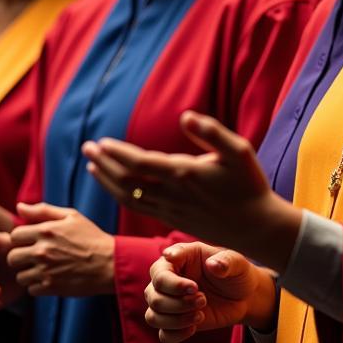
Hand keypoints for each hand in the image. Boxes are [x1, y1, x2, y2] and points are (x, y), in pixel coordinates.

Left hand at [6, 202, 115, 296]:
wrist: (110, 263)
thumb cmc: (91, 237)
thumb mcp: (72, 216)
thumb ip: (43, 210)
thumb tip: (19, 206)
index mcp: (46, 230)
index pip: (14, 235)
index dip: (22, 239)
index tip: (32, 242)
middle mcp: (43, 250)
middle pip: (12, 257)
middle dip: (21, 257)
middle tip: (35, 257)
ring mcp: (45, 270)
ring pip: (20, 276)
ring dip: (29, 273)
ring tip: (45, 269)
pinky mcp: (50, 287)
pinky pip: (31, 289)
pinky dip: (39, 286)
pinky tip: (52, 278)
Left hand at [82, 111, 301, 270]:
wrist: (255, 226)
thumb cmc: (250, 185)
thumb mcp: (239, 151)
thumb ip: (211, 132)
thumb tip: (185, 116)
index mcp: (184, 174)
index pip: (140, 164)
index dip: (117, 154)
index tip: (101, 142)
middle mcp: (172, 194)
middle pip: (127, 180)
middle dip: (104, 163)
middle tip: (87, 147)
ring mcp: (170, 209)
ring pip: (128, 197)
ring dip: (107, 180)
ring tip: (92, 164)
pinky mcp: (172, 219)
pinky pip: (138, 207)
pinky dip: (120, 194)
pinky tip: (115, 186)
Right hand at [144, 242, 277, 342]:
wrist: (245, 296)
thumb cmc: (237, 273)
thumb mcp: (237, 263)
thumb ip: (227, 261)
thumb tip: (213, 265)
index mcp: (180, 258)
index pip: (159, 271)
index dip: (173, 283)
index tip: (195, 287)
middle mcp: (170, 279)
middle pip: (152, 296)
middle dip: (177, 303)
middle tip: (203, 300)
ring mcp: (171, 301)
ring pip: (152, 315)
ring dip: (175, 320)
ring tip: (200, 315)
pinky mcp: (176, 321)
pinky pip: (162, 334)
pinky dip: (175, 334)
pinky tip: (194, 328)